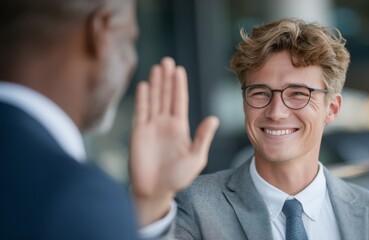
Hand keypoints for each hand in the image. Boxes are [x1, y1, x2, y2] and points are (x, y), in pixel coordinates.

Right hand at [129, 57, 218, 224]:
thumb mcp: (195, 157)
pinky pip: (141, 111)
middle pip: (166, 96)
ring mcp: (151, 127)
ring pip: (154, 100)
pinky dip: (142, 99)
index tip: (179, 70)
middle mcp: (165, 123)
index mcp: (180, 127)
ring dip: (155, 84)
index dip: (179, 85)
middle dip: (167, 79)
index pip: (179, 101)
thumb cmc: (177, 177)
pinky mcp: (139, 132)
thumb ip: (203, 137)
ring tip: (157, 67)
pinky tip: (145, 86)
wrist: (155, 191)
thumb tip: (214, 118)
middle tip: (167, 61)